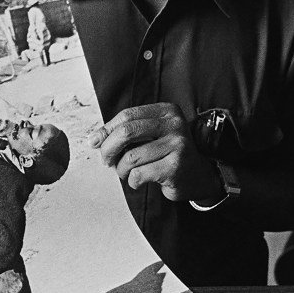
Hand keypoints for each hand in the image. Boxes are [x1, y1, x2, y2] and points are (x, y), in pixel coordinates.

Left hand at [88, 103, 223, 203]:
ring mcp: (177, 145)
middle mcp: (174, 124)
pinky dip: (133, 181)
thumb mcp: (150, 136)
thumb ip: (126, 133)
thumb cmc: (169, 154)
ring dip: (121, 169)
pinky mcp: (175, 166)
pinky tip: (139, 181)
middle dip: (109, 149)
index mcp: (166, 111)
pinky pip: (139, 174)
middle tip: (107, 160)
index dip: (106, 130)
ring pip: (131, 157)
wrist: (199, 174)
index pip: (127, 115)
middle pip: (127, 132)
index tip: (94, 142)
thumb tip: (94, 139)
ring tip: (127, 173)